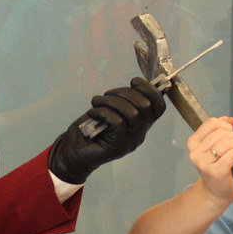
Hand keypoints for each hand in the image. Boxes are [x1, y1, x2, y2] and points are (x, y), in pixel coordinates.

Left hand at [47, 74, 164, 183]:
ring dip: (111, 101)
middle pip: (146, 106)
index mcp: (141, 123)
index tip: (133, 81)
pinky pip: (117, 122)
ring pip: (132, 113)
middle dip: (125, 92)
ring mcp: (131, 141)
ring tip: (96, 101)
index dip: (150, 89)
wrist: (73, 152)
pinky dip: (103, 112)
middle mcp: (140, 133)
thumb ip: (123, 101)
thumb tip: (135, 84)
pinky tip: (92, 113)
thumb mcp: (110, 111)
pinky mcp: (119, 146)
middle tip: (107, 95)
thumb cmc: (91, 129)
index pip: (159, 106)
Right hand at [185, 116, 232, 204]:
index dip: (226, 125)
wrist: (217, 192)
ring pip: (228, 143)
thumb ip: (222, 130)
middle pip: (221, 132)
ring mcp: (204, 163)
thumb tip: (230, 119)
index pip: (212, 123)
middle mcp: (195, 153)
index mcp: (193, 144)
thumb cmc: (218, 168)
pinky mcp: (216, 172)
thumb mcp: (217, 146)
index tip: (230, 133)